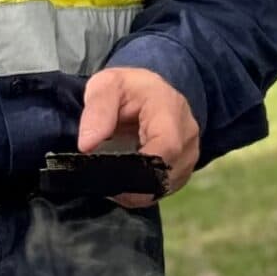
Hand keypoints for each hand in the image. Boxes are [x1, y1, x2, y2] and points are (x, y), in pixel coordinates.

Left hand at [77, 68, 202, 204]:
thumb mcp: (106, 85)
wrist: (150, 94)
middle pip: (164, 172)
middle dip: (130, 180)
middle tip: (103, 175)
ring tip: (113, 172)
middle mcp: (187, 133)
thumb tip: (87, 145)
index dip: (138, 167)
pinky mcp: (183, 171)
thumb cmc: (128, 89)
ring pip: (162, 186)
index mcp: (170, 108)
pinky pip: (161, 190)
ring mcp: (189, 155)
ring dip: (134, 187)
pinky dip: (140, 190)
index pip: (166, 146)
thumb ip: (97, 110)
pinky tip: (125, 176)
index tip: (108, 171)